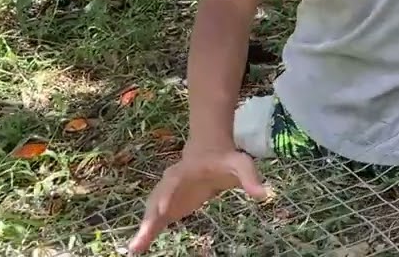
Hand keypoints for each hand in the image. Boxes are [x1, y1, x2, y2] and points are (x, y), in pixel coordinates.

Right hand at [127, 145, 268, 253]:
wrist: (208, 150)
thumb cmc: (225, 158)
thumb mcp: (241, 163)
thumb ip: (251, 177)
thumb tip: (264, 195)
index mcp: (186, 170)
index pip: (174, 181)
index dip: (167, 194)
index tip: (160, 210)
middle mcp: (171, 182)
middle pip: (156, 199)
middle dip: (149, 218)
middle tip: (142, 236)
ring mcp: (167, 194)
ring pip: (151, 212)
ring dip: (144, 230)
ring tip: (134, 249)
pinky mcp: (169, 206)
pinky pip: (155, 220)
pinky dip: (146, 233)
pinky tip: (138, 249)